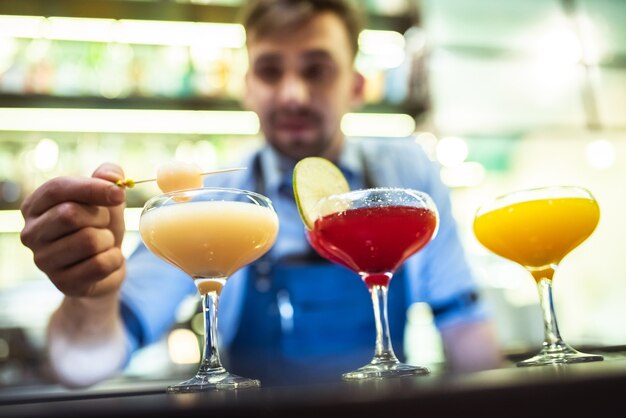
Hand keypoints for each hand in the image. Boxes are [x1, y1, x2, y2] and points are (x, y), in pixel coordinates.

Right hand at [20, 163, 126, 297]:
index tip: (119, 194)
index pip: (57, 188)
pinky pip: (99, 265)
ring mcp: (43, 261)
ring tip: (103, 243)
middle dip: (100, 217)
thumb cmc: (99, 225)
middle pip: (70, 214)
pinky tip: (107, 260)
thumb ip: (108, 176)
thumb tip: (112, 175)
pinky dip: (114, 260)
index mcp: (35, 206)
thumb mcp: (103, 197)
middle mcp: (31, 233)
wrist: (105, 266)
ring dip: (108, 240)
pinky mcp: (62, 283)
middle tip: (104, 224)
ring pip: (88, 240)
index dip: (91, 188)